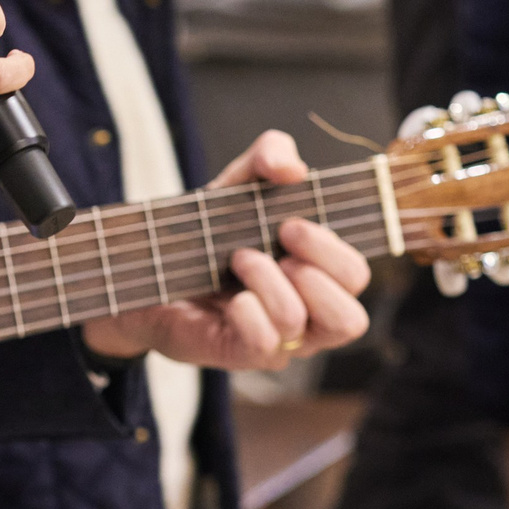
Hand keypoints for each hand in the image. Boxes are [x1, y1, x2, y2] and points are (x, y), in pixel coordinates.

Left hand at [81, 130, 371, 369]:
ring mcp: (277, 342)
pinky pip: (264, 344)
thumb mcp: (241, 180)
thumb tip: (292, 169)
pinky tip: (231, 297)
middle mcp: (308, 318)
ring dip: (268, 280)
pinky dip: (249, 312)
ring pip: (299, 323)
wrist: (152, 262)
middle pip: (350, 319)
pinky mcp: (240, 354)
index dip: (331, 249)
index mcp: (319, 277)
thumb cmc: (211, 227)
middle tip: (277, 239)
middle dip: (314, 267)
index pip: (355, 277)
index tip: (290, 223)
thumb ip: (271, 155)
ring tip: (239, 258)